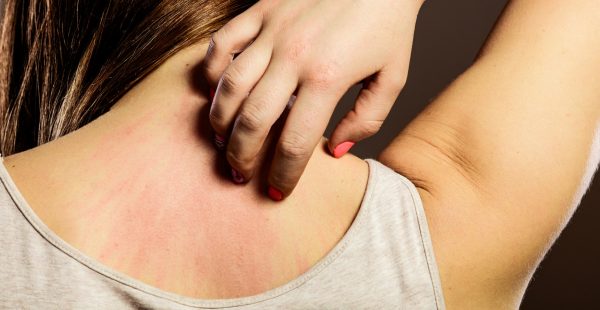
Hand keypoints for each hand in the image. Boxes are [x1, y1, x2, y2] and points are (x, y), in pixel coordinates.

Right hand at [204, 0, 423, 200]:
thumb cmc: (389, 23)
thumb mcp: (393, 76)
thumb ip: (367, 120)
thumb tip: (335, 152)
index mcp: (328, 77)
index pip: (295, 143)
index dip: (282, 176)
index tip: (276, 193)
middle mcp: (294, 56)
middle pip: (252, 122)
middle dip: (241, 157)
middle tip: (239, 174)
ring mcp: (272, 31)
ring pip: (229, 86)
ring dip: (220, 121)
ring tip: (222, 141)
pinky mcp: (261, 10)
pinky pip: (222, 43)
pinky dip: (211, 71)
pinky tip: (216, 91)